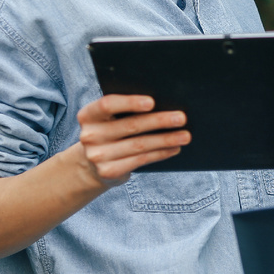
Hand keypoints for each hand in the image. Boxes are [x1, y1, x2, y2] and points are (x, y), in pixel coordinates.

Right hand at [75, 95, 189, 186]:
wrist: (92, 164)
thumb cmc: (110, 131)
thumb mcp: (109, 119)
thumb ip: (125, 110)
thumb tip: (165, 103)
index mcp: (88, 115)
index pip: (107, 104)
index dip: (130, 102)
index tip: (152, 102)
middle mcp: (89, 135)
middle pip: (130, 126)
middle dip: (159, 121)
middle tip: (181, 118)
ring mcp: (98, 156)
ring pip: (139, 145)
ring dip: (166, 140)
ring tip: (185, 136)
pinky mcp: (109, 171)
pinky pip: (141, 160)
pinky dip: (160, 153)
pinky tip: (174, 149)